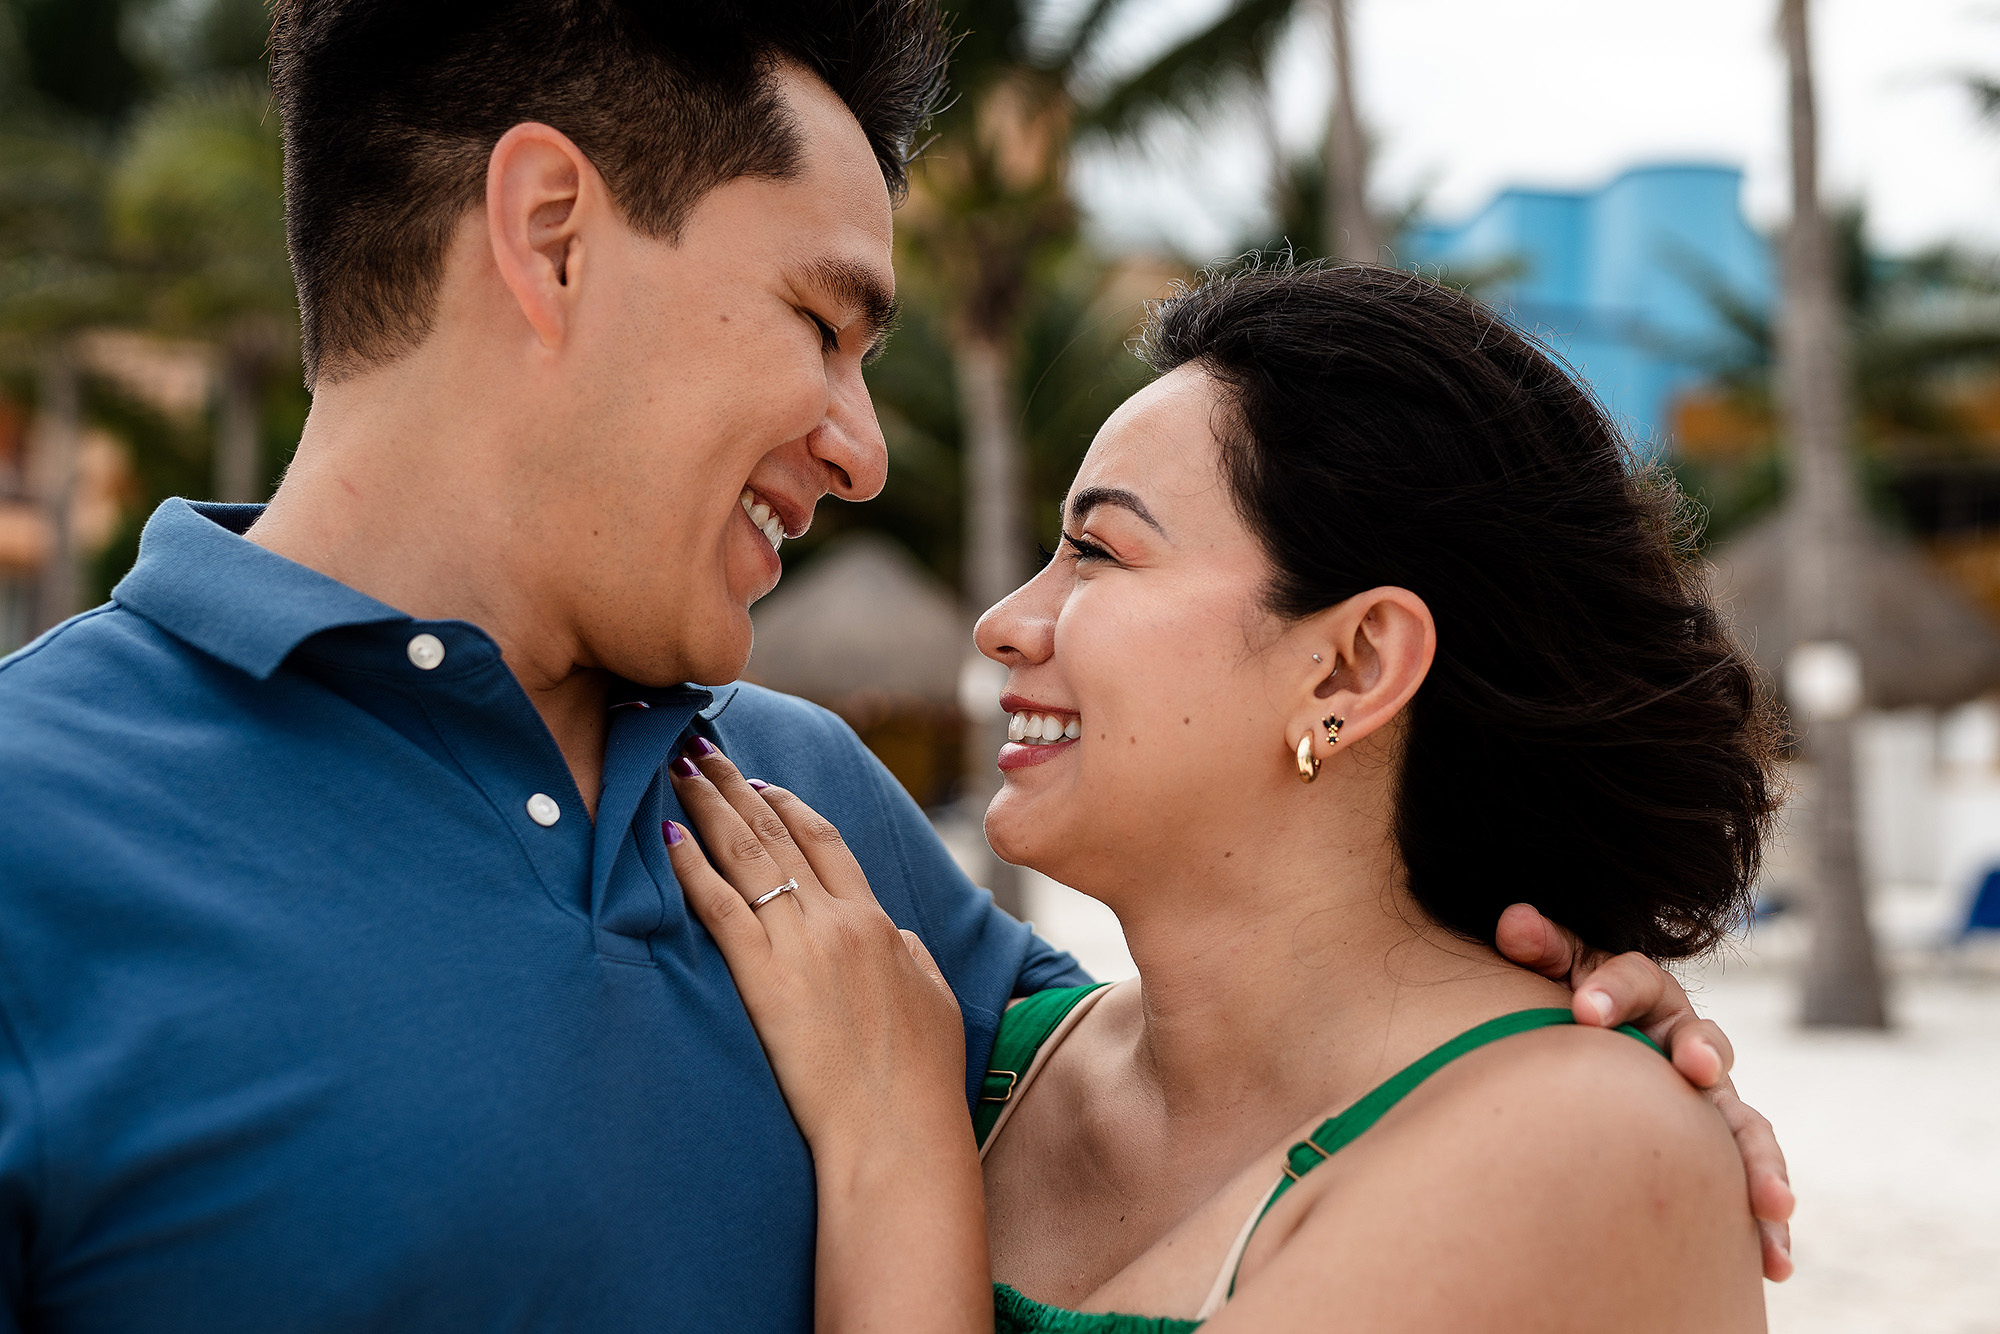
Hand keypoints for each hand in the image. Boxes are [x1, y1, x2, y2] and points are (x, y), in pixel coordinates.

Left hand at [666, 742, 990, 1333]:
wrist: (897, 1131)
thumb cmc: (920, 1081)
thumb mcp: (931, 1001)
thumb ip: (910, 957)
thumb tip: (897, 937)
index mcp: (878, 923)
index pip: (827, 842)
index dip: (790, 806)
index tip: (762, 782)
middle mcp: (838, 921)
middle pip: (778, 834)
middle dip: (738, 787)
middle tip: (703, 748)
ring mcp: (800, 946)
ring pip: (746, 856)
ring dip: (709, 807)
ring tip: (678, 768)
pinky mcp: (764, 979)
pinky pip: (719, 907)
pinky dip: (691, 867)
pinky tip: (666, 835)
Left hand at [1495, 904, 1794, 1281]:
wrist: (1597, 1047)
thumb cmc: (1576, 1006)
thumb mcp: (1558, 970)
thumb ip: (1541, 947)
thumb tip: (1513, 922)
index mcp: (1644, 993)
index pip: (1634, 978)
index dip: (1611, 989)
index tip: (1580, 1009)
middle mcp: (1686, 1042)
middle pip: (1704, 1043)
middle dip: (1699, 1053)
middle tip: (1693, 1068)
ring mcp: (1709, 1100)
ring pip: (1744, 1124)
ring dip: (1760, 1160)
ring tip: (1770, 1203)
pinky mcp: (1721, 1153)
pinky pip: (1749, 1181)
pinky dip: (1765, 1221)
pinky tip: (1773, 1263)